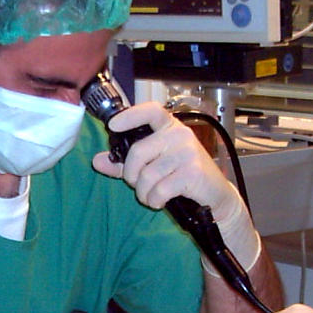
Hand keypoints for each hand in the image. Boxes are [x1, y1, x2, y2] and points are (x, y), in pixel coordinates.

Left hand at [91, 102, 244, 224]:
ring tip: (151, 196)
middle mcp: (180, 135)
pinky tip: (161, 201)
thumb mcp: (154, 166)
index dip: (130, 115)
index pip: (151, 111)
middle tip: (137, 185)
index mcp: (170, 127)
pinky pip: (160, 189)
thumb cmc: (184, 178)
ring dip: (144, 193)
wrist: (216, 196)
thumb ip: (125, 163)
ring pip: (147, 175)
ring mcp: (187, 152)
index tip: (113, 125)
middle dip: (131, 175)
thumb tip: (97, 161)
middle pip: (138, 151)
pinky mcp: (192, 172)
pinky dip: (155, 200)